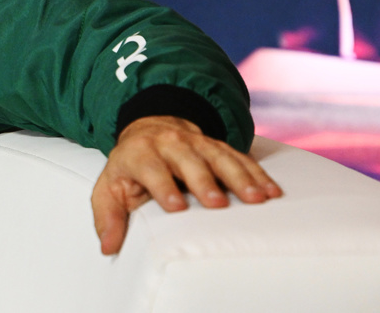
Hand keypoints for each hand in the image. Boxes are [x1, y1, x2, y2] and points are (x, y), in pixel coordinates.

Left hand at [91, 115, 281, 254]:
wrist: (150, 130)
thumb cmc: (130, 168)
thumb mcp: (110, 189)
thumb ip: (107, 217)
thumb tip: (108, 248)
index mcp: (140, 154)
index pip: (151, 169)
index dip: (163, 186)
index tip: (176, 207)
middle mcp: (170, 144)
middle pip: (188, 161)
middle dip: (204, 181)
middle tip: (218, 203)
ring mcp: (197, 143)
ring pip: (220, 157)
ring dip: (239, 177)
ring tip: (256, 198)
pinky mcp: (218, 146)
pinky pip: (241, 158)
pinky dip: (257, 174)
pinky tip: (272, 191)